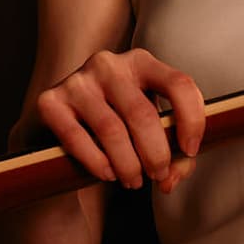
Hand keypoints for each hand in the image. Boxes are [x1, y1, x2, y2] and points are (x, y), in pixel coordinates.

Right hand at [33, 48, 205, 193]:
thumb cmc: (118, 122)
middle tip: (158, 175)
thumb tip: (170, 179)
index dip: (192, 120)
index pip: (179, 83)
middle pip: (143, 114)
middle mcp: (109, 64)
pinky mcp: (51, 101)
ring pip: (112, 130)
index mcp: (141, 62)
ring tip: (133, 181)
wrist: (64, 119)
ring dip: (128, 164)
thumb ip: (172, 152)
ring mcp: (78, 80)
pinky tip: (108, 174)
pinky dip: (97, 162)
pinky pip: (77, 137)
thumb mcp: (148, 127)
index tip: (190, 150)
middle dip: (156, 154)